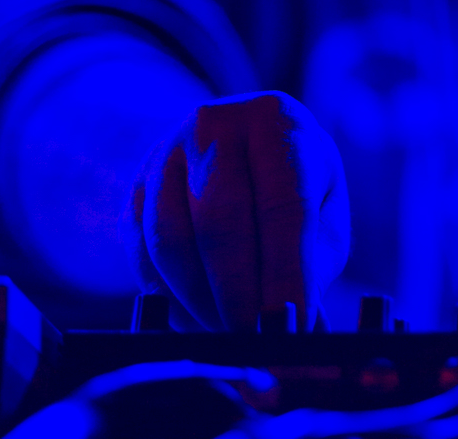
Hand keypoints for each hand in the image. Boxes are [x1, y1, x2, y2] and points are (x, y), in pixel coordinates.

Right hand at [122, 92, 349, 330]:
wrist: (232, 140)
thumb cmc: (291, 179)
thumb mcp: (323, 204)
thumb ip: (317, 259)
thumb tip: (302, 322)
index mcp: (276, 120)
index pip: (283, 202)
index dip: (286, 270)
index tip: (291, 322)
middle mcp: (216, 123)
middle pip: (220, 219)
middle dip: (239, 293)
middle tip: (257, 337)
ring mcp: (166, 151)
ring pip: (173, 241)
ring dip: (202, 301)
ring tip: (232, 329)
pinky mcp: (135, 187)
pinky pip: (142, 254)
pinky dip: (169, 297)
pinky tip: (198, 314)